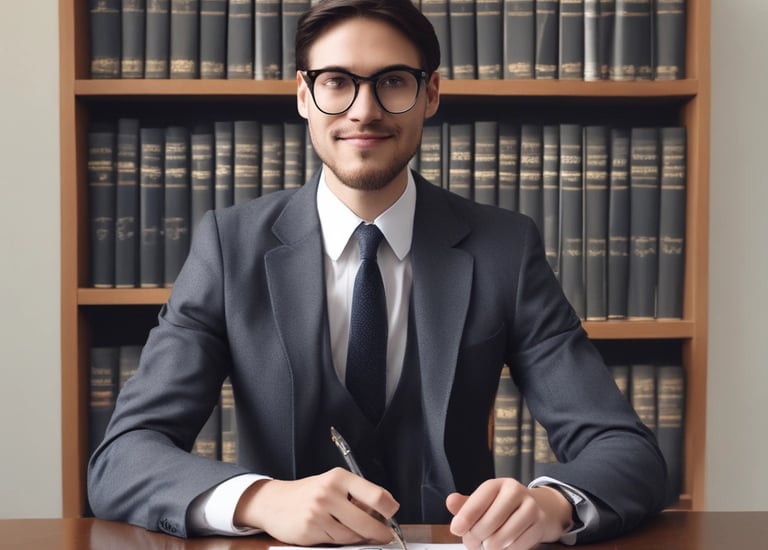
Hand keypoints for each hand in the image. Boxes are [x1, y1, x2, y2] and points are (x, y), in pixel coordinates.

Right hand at [233, 467, 398, 545]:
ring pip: (352, 535)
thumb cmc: (308, 493)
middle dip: (379, 532)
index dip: (389, 508)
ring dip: (359, 537)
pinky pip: (337, 542)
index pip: (375, 495)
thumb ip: (356, 495)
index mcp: (339, 477)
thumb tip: (383, 510)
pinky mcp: (310, 530)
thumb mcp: (332, 484)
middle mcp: (329, 492)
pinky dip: (342, 541)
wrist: (274, 502)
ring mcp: (318, 512)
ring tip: (356, 531)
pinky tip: (336, 532)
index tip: (392, 513)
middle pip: (366, 521)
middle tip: (385, 535)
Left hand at [446, 478, 573, 549]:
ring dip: (490, 547)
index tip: (456, 529)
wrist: (537, 508)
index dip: (464, 518)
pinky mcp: (540, 524)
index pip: (477, 501)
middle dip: (476, 538)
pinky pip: (516, 547)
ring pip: (502, 538)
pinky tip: (504, 545)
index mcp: (497, 484)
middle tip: (473, 542)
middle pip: (488, 523)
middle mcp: (515, 491)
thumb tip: (450, 501)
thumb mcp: (484, 502)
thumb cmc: (503, 506)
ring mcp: (530, 507)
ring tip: (487, 544)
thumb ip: (465, 505)